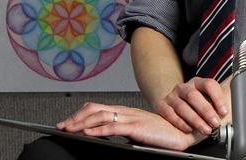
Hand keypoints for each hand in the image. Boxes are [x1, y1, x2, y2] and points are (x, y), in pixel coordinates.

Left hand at [57, 103, 200, 150]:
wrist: (183, 131)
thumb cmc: (162, 134)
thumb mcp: (137, 131)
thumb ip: (122, 130)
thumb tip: (103, 136)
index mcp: (125, 111)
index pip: (97, 108)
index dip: (80, 114)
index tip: (67, 123)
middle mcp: (126, 111)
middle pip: (94, 109)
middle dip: (75, 118)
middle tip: (62, 126)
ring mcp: (131, 117)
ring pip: (100, 116)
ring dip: (81, 123)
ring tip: (69, 130)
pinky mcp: (137, 126)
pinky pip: (114, 126)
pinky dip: (98, 130)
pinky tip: (88, 134)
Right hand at [153, 77, 227, 135]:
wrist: (171, 106)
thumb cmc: (194, 106)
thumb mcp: (207, 100)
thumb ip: (220, 100)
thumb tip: (238, 97)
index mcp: (198, 83)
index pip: (209, 84)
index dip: (217, 98)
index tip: (224, 111)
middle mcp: (184, 88)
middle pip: (194, 96)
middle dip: (206, 111)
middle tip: (215, 122)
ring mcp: (172, 96)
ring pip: (182, 106)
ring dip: (196, 120)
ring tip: (205, 129)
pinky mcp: (162, 106)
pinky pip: (170, 114)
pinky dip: (180, 123)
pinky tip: (189, 129)